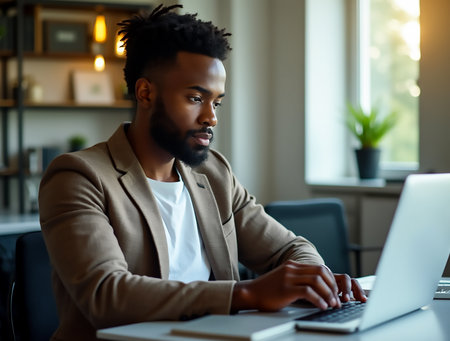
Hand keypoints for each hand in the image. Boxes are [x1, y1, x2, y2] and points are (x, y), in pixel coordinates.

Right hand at [231, 261, 366, 312]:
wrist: (250, 293)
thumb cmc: (268, 291)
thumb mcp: (285, 280)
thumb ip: (298, 279)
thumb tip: (318, 289)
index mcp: (293, 265)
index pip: (320, 268)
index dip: (331, 279)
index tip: (335, 291)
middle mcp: (292, 269)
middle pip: (321, 272)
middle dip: (333, 286)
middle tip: (336, 299)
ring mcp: (288, 278)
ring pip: (317, 281)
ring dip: (328, 293)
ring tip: (332, 304)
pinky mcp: (286, 289)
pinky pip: (308, 292)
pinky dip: (319, 300)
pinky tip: (322, 306)